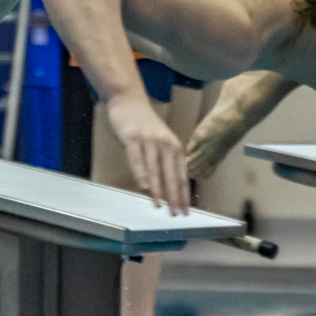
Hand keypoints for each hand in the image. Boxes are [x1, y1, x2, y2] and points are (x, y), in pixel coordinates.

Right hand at [107, 94, 190, 212]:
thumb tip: (170, 188)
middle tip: (176, 214)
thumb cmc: (144, 126)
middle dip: (175, 197)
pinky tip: (143, 187)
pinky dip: (141, 174)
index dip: (184, 195)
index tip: (186, 212)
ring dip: (158, 190)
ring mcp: (149, 141)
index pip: (182, 176)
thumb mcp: (161, 141)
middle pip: (172, 175)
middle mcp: (165, 144)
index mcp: (174, 147)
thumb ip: (166, 161)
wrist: (129, 101)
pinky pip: (137, 160)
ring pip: (155, 170)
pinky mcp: (132, 138)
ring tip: (160, 206)